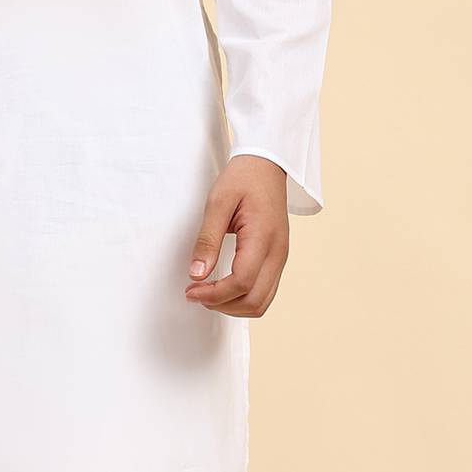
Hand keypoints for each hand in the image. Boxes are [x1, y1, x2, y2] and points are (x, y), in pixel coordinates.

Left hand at [184, 156, 291, 317]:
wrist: (266, 165)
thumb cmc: (242, 179)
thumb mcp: (217, 203)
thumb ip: (207, 240)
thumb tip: (197, 275)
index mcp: (263, 238)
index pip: (241, 283)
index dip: (213, 294)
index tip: (190, 290)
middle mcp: (278, 253)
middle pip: (254, 301)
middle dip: (222, 305)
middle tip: (195, 293)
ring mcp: (281, 258)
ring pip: (262, 302)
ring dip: (233, 306)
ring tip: (207, 293)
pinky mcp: (277, 259)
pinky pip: (264, 291)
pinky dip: (243, 297)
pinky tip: (223, 287)